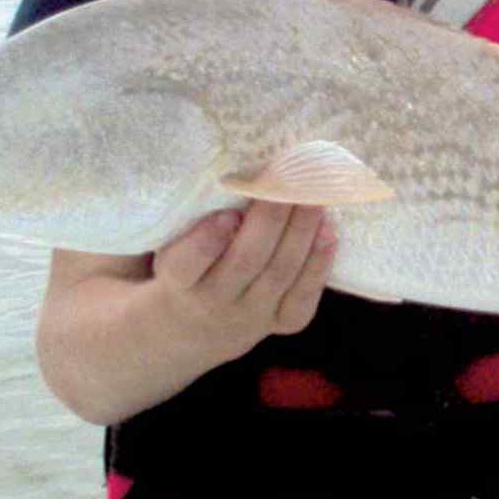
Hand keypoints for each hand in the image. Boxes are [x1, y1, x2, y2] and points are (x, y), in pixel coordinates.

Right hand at [151, 201, 335, 363]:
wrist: (193, 329)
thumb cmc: (182, 271)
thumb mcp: (168, 251)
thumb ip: (186, 223)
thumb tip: (217, 169)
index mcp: (177, 284)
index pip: (185, 266)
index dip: (206, 241)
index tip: (227, 213)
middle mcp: (214, 304)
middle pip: (245, 263)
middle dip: (269, 220)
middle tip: (287, 183)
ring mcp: (250, 317)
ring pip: (279, 275)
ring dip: (300, 233)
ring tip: (314, 199)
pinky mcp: (279, 323)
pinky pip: (303, 299)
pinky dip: (318, 266)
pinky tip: (330, 233)